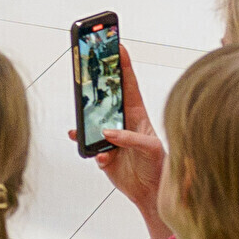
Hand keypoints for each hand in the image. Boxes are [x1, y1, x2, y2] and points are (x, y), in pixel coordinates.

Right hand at [92, 49, 164, 216]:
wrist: (151, 192)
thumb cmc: (158, 165)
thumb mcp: (150, 147)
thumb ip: (130, 138)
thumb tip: (107, 133)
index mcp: (137, 114)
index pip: (128, 85)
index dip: (123, 66)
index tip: (117, 46)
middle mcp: (122, 123)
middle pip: (105, 99)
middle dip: (96, 84)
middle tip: (87, 69)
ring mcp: (110, 138)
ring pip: (91, 123)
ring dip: (85, 123)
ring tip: (81, 126)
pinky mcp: (102, 154)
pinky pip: (89, 148)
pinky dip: (89, 150)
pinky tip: (95, 154)